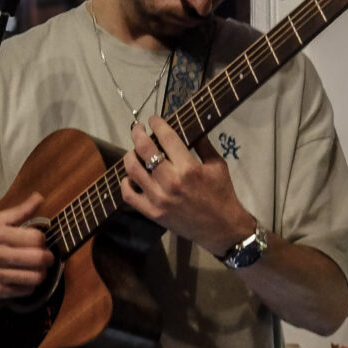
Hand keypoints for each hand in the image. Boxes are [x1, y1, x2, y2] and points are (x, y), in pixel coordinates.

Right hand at [0, 192, 54, 298]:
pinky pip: (26, 290)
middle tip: (46, 256)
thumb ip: (21, 211)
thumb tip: (39, 197)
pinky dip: (32, 284)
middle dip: (48, 257)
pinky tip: (27, 277)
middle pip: (38, 259)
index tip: (40, 240)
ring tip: (38, 268)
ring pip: (35, 277)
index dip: (43, 239)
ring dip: (42, 272)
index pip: (36, 238)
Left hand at [121, 117, 254, 254]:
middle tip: (137, 129)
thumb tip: (189, 126)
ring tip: (133, 152)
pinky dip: (126, 183)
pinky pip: (129, 195)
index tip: (153, 119)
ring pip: (132, 169)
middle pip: (144, 149)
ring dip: (130, 155)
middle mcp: (171, 181)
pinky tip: (131, 177)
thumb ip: (202, 144)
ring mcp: (159, 198)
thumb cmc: (221, 194)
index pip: (166, 137)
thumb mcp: (218, 165)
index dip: (157, 124)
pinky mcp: (152, 213)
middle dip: (137, 133)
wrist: (221, 228)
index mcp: (189, 168)